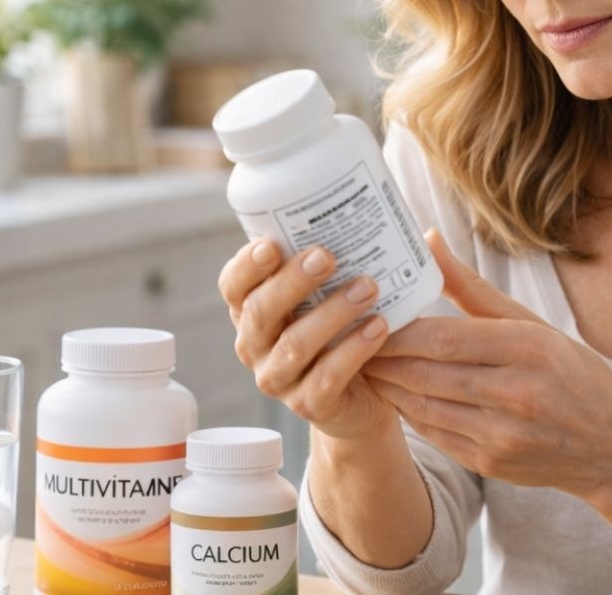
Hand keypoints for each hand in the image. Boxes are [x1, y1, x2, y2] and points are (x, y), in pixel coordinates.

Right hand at [217, 238, 397, 440]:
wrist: (361, 399)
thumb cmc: (341, 331)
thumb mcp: (325, 295)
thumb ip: (328, 262)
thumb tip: (366, 206)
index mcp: (251, 312)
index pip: (233, 286)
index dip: (246, 266)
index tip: (271, 244)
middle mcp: (255, 346)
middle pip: (261, 312)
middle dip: (293, 282)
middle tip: (327, 256)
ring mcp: (279, 379)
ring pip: (295, 345)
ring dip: (333, 313)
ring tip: (367, 287)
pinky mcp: (309, 406)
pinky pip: (328, 377)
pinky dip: (355, 349)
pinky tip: (378, 326)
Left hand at [362, 228, 611, 499]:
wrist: (610, 447)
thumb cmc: (572, 373)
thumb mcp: (532, 323)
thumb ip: (472, 288)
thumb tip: (427, 239)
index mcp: (529, 350)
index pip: (444, 338)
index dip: (398, 330)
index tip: (368, 314)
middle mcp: (515, 395)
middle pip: (425, 373)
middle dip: (380, 355)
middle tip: (347, 335)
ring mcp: (501, 435)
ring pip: (420, 406)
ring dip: (385, 384)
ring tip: (358, 361)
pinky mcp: (488, 463)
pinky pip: (431, 434)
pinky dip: (406, 410)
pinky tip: (392, 391)